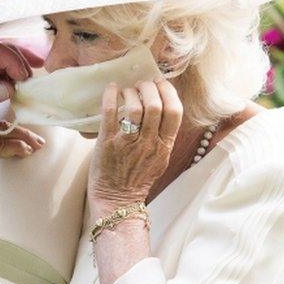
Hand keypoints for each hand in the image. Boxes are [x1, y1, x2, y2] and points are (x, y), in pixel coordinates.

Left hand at [0, 41, 42, 123]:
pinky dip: (10, 66)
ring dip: (18, 64)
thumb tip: (8, 89)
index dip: (13, 62)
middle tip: (31, 86)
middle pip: (1, 49)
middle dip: (20, 64)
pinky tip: (22, 75)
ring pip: (1, 52)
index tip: (23, 82)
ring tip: (32, 80)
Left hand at [88, 78, 182, 214]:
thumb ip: (162, 138)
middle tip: (141, 84)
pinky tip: (111, 89)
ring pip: (136, 107)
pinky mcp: (108, 143)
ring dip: (132, 92)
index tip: (160, 83)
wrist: (117, 200)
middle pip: (156, 106)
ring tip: (127, 90)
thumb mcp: (158, 160)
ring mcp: (128, 143)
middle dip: (149, 88)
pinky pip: (111, 113)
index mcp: (165, 147)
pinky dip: (111, 96)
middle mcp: (149, 144)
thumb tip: (161, 111)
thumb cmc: (136, 180)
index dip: (168, 92)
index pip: (175, 112)